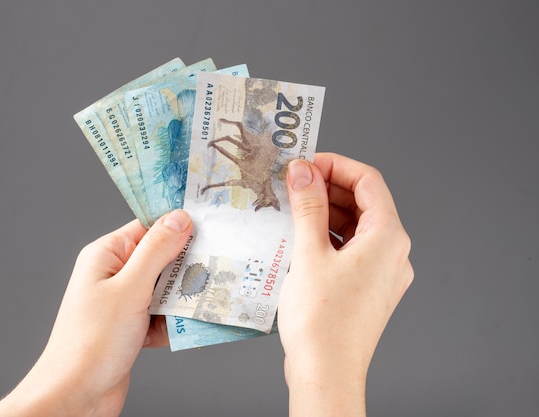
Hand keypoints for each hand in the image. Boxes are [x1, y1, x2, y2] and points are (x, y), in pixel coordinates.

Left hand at [0, 210, 192, 416]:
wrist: (75, 396)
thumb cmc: (92, 341)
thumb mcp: (129, 289)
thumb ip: (156, 251)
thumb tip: (179, 217)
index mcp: (107, 255)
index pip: (148, 227)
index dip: (177, 226)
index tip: (209, 225)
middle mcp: (114, 274)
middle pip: (161, 258)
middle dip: (185, 267)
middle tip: (213, 269)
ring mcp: (123, 302)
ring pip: (165, 288)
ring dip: (181, 298)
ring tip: (198, 304)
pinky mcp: (132, 326)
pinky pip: (162, 315)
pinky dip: (171, 323)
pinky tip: (175, 332)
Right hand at [279, 153, 412, 416]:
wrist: (327, 373)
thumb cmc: (322, 321)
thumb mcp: (309, 253)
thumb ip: (308, 206)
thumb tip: (303, 170)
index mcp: (388, 237)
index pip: (368, 180)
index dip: (336, 165)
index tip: (306, 163)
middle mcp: (393, 253)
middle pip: (364, 202)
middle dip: (328, 188)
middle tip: (293, 183)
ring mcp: (383, 272)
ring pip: (356, 226)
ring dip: (326, 212)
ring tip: (292, 209)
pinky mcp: (369, 288)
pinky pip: (352, 249)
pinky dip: (329, 236)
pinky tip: (301, 237)